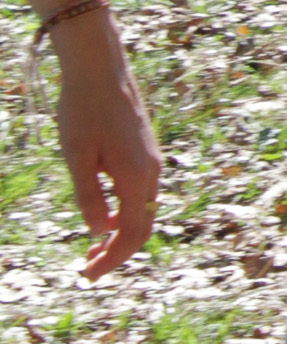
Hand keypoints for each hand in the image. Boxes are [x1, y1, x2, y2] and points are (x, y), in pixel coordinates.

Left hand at [53, 10, 161, 277]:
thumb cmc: (83, 110)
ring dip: (120, 234)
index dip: (110, 260)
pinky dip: (124, 214)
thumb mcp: (77, 157)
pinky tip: (103, 214)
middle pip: (141, 227)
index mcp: (136, 177)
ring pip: (142, 211)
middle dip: (117, 252)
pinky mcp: (145, 151)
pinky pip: (141, 194)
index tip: (87, 275)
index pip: (129, 234)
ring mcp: (151, 161)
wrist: (101, 68)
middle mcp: (151, 172)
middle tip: (87, 267)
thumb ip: (88, 197)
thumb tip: (97, 232)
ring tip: (93, 246)